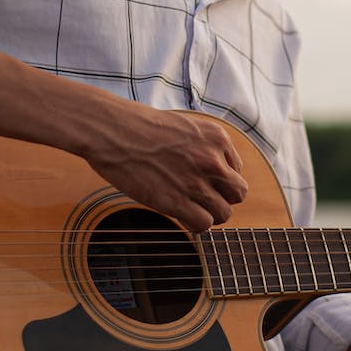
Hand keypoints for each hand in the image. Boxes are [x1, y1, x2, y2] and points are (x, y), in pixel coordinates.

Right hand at [85, 106, 248, 232]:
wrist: (113, 130)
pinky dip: (195, 225)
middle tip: (202, 199)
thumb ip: (203, 146)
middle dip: (222, 198)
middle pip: (237, 193)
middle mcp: (213, 160)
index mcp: (217, 138)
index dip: (220, 179)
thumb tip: (210, 169)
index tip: (203, 180)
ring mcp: (196, 182)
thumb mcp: (184, 126)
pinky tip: (182, 216)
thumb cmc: (140, 126)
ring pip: (224, 213)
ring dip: (209, 215)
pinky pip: (203, 224)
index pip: (236, 170)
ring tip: (191, 209)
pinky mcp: (177, 202)